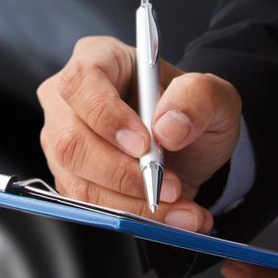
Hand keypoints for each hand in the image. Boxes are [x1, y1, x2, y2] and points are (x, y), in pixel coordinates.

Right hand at [36, 36, 241, 231]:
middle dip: (123, 173)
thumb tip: (168, 128)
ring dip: (134, 204)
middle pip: (71, 141)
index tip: (144, 145)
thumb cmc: (191, 111)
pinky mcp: (69, 178)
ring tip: (182, 207)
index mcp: (98, 59)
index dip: (107, 116)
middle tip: (171, 186)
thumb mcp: (215, 96)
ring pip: (80, 182)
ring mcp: (63, 141)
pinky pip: (91, 207)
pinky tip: (171, 217)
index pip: (82, 83)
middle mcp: (68, 100)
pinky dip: (134, 217)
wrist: (189, 147)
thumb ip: (199, 98)